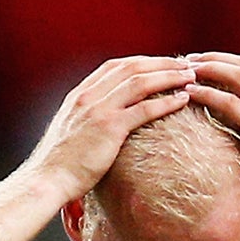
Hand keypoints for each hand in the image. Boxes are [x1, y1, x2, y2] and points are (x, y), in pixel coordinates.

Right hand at [21, 55, 196, 204]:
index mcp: (80, 94)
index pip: (115, 66)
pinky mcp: (109, 127)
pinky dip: (166, 102)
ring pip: (139, 82)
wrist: (48, 178)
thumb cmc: (62, 164)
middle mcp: (88, 95)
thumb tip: (107, 123)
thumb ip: (89, 120)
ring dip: (169, 76)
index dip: (143, 62)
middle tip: (186, 64)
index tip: (164, 63)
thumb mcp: (74, 133)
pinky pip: (143, 109)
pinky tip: (183, 100)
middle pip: (130, 67)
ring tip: (191, 77)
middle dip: (161, 63)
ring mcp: (98, 109)